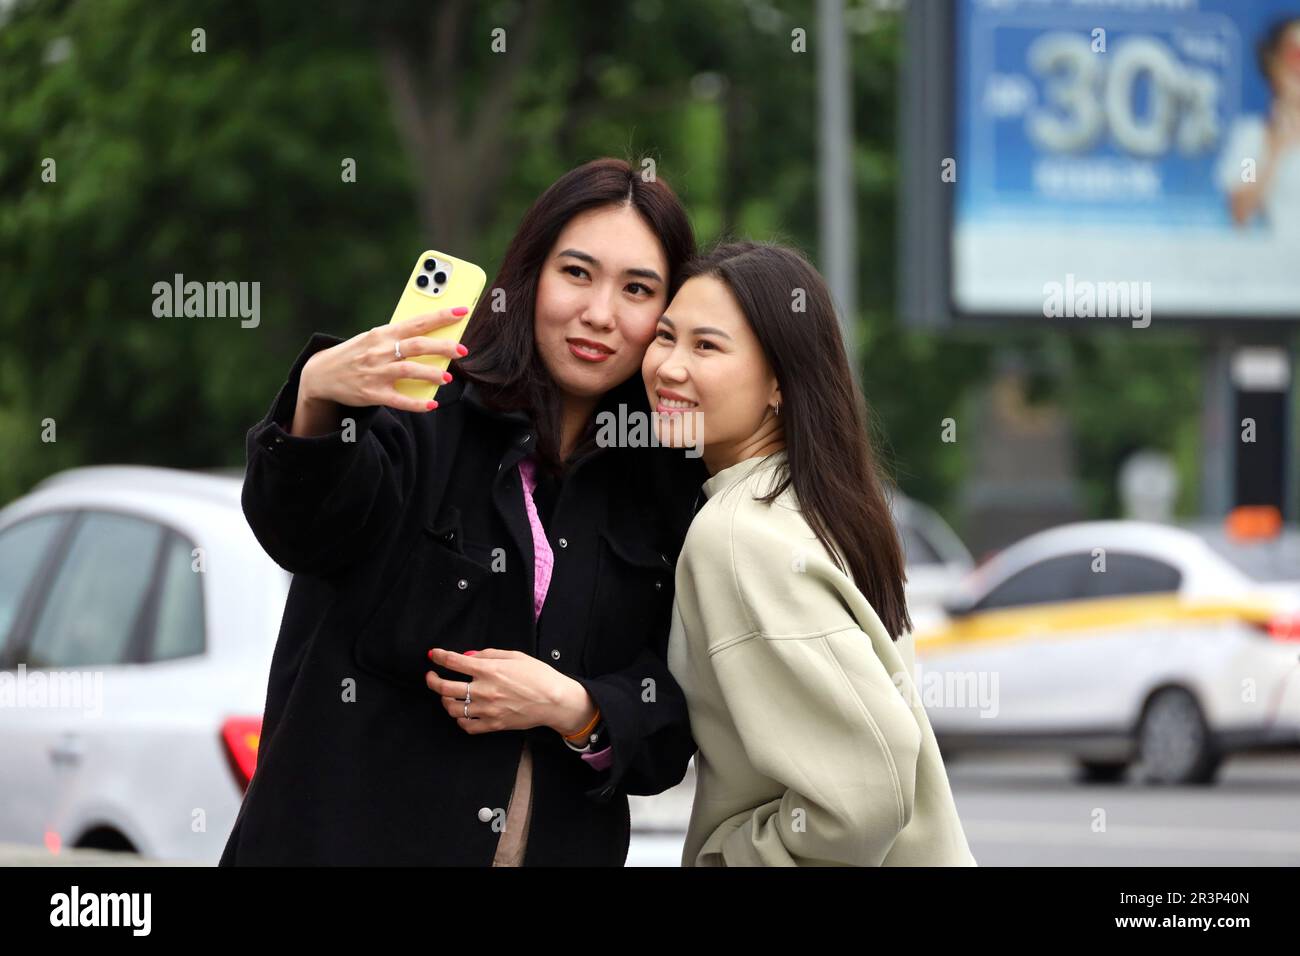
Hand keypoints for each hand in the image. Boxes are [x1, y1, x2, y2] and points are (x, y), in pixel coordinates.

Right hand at [298, 307, 470, 416]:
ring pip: (409, 371)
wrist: (321, 374)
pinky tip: (431, 404)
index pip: (417, 322)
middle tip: (462, 349)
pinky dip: (417, 404)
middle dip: (442, 347)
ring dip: (431, 374)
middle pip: (416, 345)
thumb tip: (434, 339)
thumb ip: (399, 338)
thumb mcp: (374, 339)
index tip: (461, 312)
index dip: (441, 316)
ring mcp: (376, 373)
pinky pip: (399, 400)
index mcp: (383, 334)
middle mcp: (380, 351)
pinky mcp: (372, 393)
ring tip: (447, 378)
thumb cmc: (356, 354)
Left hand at [426, 648, 596, 735]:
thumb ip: (488, 655)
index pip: (454, 662)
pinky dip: (459, 719)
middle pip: (444, 687)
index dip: (439, 656)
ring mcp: (487, 710)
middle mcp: (484, 690)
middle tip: (431, 676)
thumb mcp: (515, 656)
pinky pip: (466, 725)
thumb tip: (467, 656)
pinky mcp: (493, 724)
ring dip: (444, 700)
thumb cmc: (538, 675)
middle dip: (432, 680)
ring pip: (451, 708)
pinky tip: (461, 712)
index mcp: (490, 670)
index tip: (433, 654)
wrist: (555, 701)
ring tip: (446, 695)